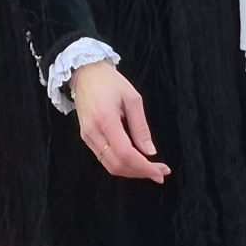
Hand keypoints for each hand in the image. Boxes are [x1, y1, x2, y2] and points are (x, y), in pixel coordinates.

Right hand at [70, 61, 169, 183]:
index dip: (144, 167)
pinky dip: (122, 164)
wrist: (85, 74)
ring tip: (151, 168)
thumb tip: (150, 152)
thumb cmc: (109, 82)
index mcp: (105, 119)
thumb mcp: (132, 98)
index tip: (160, 172)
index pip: (125, 153)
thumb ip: (141, 126)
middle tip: (160, 171)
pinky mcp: (87, 138)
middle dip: (140, 172)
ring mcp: (87, 137)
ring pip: (110, 166)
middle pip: (117, 165)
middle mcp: (93, 132)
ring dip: (131, 171)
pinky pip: (104, 159)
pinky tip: (135, 160)